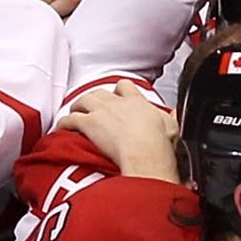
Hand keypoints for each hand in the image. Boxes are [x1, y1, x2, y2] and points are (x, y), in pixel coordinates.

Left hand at [60, 81, 181, 178]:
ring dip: (78, 107)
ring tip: (75, 113)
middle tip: (92, 108)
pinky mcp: (89, 124)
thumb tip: (178, 113)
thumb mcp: (173, 127)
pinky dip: (64, 123)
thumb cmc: (160, 145)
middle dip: (94, 99)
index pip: (125, 86)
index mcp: (138, 102)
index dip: (119, 92)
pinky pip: (71, 119)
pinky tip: (61, 128)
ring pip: (83, 100)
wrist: (147, 153)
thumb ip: (172, 117)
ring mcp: (102, 112)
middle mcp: (118, 103)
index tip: (118, 98)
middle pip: (100, 92)